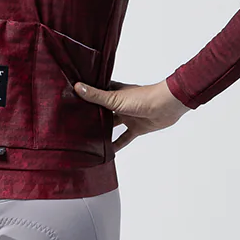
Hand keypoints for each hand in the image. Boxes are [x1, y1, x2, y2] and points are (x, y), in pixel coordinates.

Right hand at [74, 78, 190, 151]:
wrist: (167, 106)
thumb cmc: (143, 97)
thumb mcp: (115, 98)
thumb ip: (96, 96)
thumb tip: (77, 87)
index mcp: (115, 92)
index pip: (97, 93)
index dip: (86, 96)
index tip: (72, 100)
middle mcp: (120, 104)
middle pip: (103, 111)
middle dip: (92, 116)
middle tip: (75, 123)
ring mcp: (129, 116)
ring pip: (112, 125)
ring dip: (102, 131)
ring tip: (86, 139)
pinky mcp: (137, 128)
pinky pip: (124, 138)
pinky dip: (117, 145)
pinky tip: (107, 152)